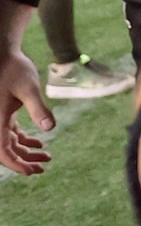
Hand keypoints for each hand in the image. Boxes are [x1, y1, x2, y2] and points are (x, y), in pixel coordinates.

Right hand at [1, 45, 52, 176]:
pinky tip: (40, 142)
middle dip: (23, 161)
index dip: (16, 164)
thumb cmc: (14, 69)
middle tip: (42, 168)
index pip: (2, 151)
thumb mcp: (28, 88)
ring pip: (9, 143)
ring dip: (25, 152)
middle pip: (5, 151)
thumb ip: (38, 108)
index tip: (32, 172)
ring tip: (47, 157)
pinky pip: (10, 133)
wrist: (3, 53)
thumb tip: (50, 127)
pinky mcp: (2, 113)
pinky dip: (23, 140)